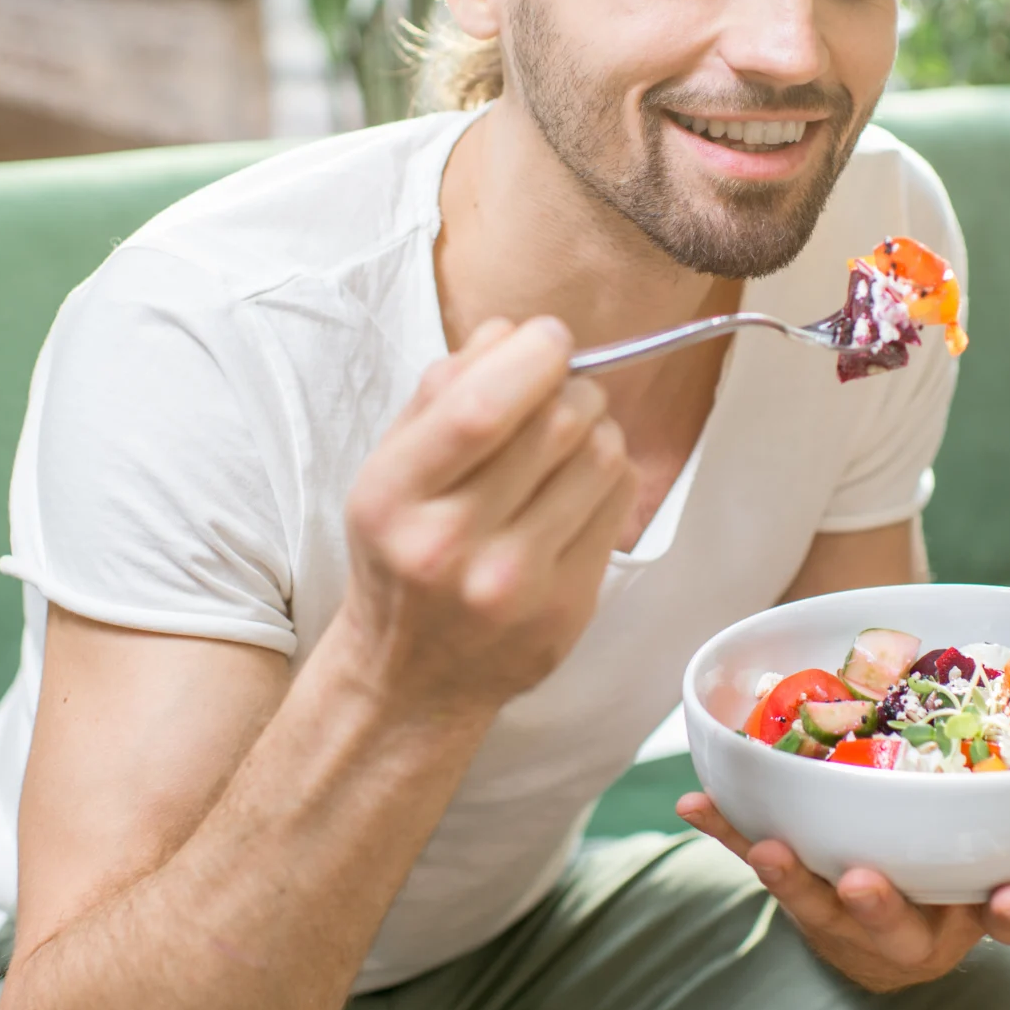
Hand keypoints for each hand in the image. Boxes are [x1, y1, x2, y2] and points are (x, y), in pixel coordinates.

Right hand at [337, 316, 637, 722]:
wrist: (411, 678)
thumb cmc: (401, 555)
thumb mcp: (390, 470)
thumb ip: (441, 394)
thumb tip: (511, 332)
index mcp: (393, 498)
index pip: (480, 409)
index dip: (532, 357)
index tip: (549, 338)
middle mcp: (451, 545)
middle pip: (556, 424)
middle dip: (571, 385)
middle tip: (560, 388)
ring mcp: (515, 584)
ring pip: (600, 457)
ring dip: (596, 426)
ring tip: (567, 440)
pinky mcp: (566, 608)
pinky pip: (619, 502)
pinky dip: (609, 473)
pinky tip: (577, 486)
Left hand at [678, 791, 1009, 992]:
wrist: (879, 953)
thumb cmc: (941, 900)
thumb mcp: (979, 890)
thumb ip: (1005, 868)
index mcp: (959, 924)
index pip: (996, 923)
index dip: (1006, 913)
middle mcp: (901, 933)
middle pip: (892, 927)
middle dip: (878, 906)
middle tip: (862, 882)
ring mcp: (841, 920)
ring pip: (816, 906)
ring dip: (789, 878)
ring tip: (767, 851)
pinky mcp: (796, 898)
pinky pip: (756, 859)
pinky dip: (726, 830)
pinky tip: (694, 803)